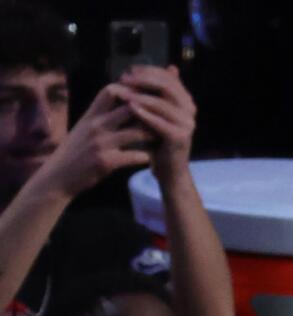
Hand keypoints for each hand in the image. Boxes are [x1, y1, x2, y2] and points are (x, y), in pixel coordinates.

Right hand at [32, 84, 152, 200]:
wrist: (58, 176)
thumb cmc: (74, 152)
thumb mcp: (84, 128)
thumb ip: (101, 117)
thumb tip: (123, 105)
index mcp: (90, 115)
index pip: (110, 90)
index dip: (130, 91)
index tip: (145, 98)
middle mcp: (96, 125)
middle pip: (129, 107)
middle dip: (149, 112)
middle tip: (163, 119)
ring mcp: (101, 143)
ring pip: (136, 132)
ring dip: (152, 135)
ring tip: (161, 138)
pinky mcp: (106, 162)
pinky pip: (134, 156)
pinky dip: (145, 157)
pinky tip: (149, 159)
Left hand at [114, 65, 196, 174]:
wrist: (169, 169)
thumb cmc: (158, 138)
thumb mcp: (156, 111)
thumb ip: (156, 92)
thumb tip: (161, 69)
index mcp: (186, 101)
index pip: (168, 78)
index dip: (148, 71)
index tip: (129, 71)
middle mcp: (190, 110)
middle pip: (167, 86)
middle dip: (143, 80)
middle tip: (124, 79)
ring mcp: (187, 124)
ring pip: (162, 103)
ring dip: (139, 96)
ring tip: (122, 93)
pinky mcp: (180, 137)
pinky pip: (160, 122)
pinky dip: (144, 114)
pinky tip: (130, 108)